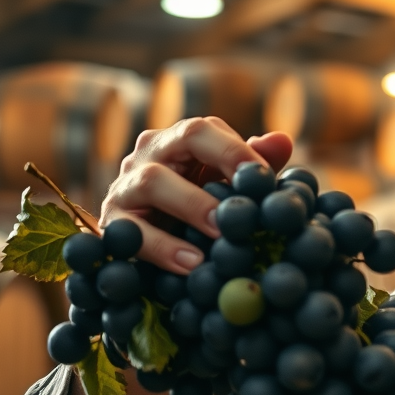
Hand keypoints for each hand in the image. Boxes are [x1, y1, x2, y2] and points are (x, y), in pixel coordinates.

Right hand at [100, 117, 292, 274]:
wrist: (148, 244)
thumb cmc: (197, 205)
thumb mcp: (225, 184)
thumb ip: (252, 164)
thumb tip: (282, 141)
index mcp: (181, 140)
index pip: (205, 129)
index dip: (236, 150)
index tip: (265, 177)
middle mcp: (150, 154)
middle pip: (182, 140)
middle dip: (221, 164)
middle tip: (244, 207)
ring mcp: (125, 186)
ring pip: (151, 182)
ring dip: (191, 207)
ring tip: (220, 237)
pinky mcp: (112, 224)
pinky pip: (131, 231)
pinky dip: (161, 248)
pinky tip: (191, 264)